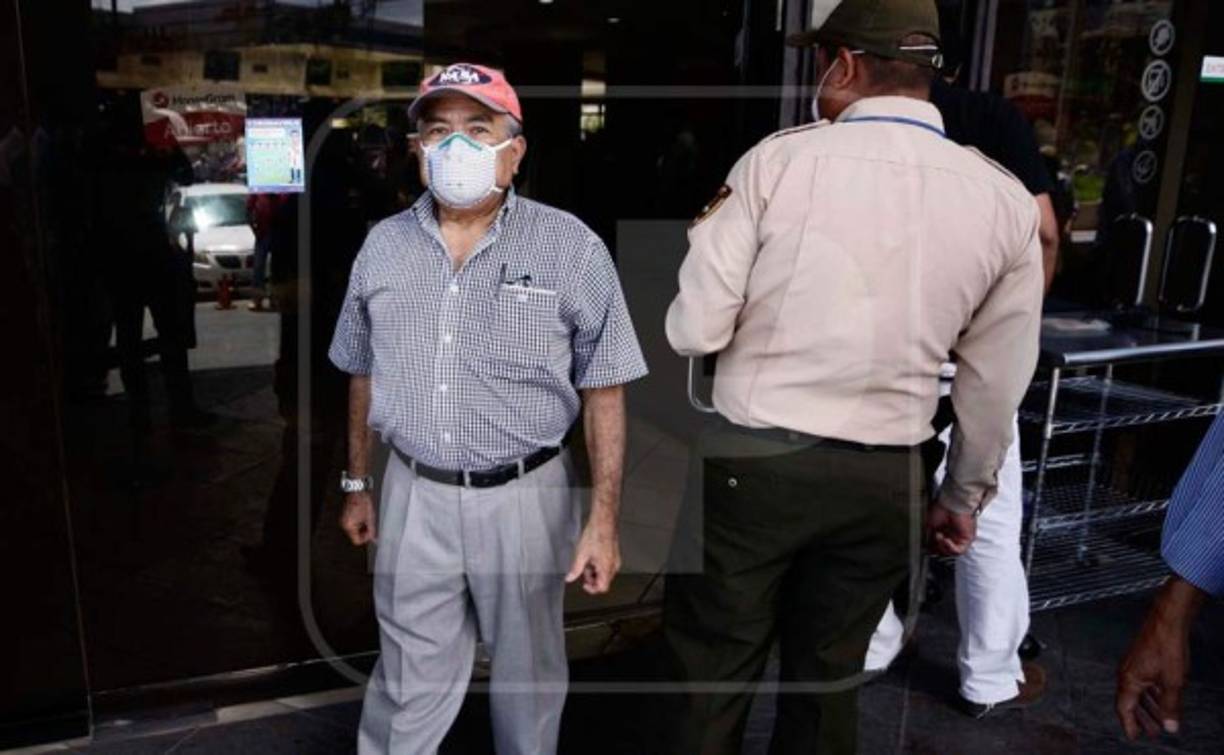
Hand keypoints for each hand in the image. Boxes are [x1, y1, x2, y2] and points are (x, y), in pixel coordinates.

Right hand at [340, 491, 376, 545]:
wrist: (358, 492)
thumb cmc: (364, 503)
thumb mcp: (370, 518)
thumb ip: (371, 530)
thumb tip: (373, 538)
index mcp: (349, 526)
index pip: (357, 541)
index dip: (365, 538)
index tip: (371, 533)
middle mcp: (344, 525)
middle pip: (355, 536)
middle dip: (364, 532)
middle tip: (370, 524)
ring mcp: (344, 521)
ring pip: (354, 531)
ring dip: (362, 528)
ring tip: (366, 519)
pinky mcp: (345, 517)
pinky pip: (352, 525)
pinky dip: (359, 524)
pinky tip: (362, 517)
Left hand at [565, 520, 620, 594]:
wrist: (604, 521)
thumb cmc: (596, 534)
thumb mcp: (581, 554)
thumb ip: (575, 569)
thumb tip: (570, 577)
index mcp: (606, 567)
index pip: (602, 587)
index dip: (592, 589)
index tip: (584, 584)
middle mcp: (613, 565)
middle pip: (604, 581)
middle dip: (592, 578)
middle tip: (583, 570)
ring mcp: (615, 559)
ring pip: (605, 573)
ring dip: (595, 571)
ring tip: (586, 561)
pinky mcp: (614, 554)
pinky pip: (607, 565)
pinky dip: (599, 565)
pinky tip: (592, 556)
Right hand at [926, 500, 976, 556]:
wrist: (952, 503)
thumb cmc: (942, 509)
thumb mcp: (930, 525)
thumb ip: (929, 537)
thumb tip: (926, 546)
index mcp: (945, 531)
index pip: (939, 546)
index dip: (932, 548)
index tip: (927, 547)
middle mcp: (953, 536)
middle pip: (945, 551)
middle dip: (937, 548)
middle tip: (933, 541)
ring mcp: (960, 538)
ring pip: (952, 553)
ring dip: (943, 548)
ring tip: (939, 538)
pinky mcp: (967, 539)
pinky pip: (959, 550)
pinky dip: (951, 548)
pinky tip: (946, 540)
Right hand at [1116, 578, 1201, 739]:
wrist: (1168, 619)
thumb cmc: (1165, 644)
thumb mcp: (1172, 682)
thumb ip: (1170, 706)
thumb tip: (1169, 725)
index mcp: (1128, 680)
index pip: (1124, 709)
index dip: (1129, 725)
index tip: (1135, 736)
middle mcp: (1127, 673)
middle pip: (1130, 702)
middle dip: (1142, 718)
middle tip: (1150, 732)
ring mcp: (1134, 665)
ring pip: (1139, 692)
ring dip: (1149, 707)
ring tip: (1160, 718)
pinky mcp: (1142, 658)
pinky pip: (1144, 682)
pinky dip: (1152, 694)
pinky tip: (1163, 697)